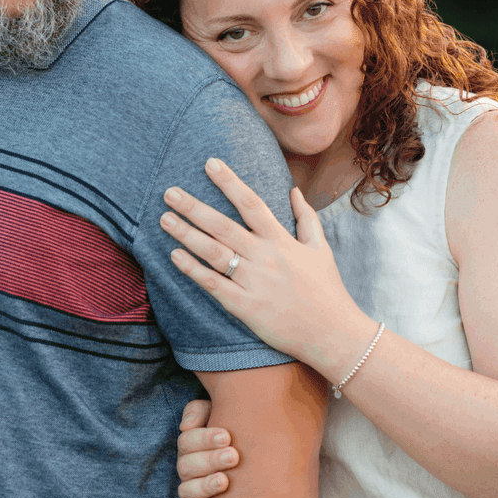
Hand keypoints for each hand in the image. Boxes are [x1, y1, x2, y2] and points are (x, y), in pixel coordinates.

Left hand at [160, 159, 359, 373]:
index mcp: (281, 240)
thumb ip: (306, 217)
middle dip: (194, 207)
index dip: (229, 182)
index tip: (210, 163)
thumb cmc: (326, 290)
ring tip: (164, 218)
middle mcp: (264, 257)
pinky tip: (174, 255)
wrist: (332, 333)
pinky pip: (213, 284)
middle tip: (169, 192)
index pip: (251, 203)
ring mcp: (253, 281)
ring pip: (213, 252)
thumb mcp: (320, 248)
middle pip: (223, 225)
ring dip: (186, 234)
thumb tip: (293, 190)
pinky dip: (192, 269)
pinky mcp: (245, 306)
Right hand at [176, 399, 238, 497]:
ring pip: (186, 492)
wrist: (260, 464)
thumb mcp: (219, 414)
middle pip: (187, 466)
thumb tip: (186, 426)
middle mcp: (189, 471)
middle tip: (234, 456)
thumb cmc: (238, 435)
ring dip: (204, 486)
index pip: (187, 441)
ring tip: (225, 481)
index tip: (227, 436)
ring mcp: (194, 495)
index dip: (204, 438)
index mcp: (192, 447)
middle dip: (210, 460)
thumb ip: (200, 411)